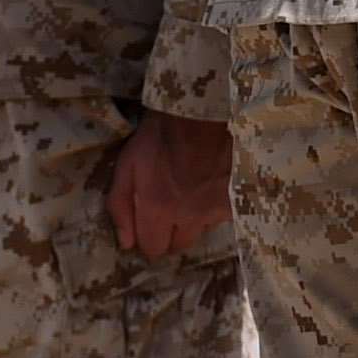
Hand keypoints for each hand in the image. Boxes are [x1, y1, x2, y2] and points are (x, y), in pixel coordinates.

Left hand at [105, 112, 236, 257]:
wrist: (205, 110)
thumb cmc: (161, 133)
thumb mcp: (127, 163)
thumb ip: (120, 205)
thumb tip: (125, 242)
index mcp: (158, 209)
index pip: (152, 248)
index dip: (148, 233)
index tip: (150, 217)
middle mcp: (189, 216)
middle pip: (179, 245)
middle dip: (172, 230)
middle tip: (172, 203)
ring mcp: (216, 209)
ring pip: (203, 231)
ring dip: (196, 218)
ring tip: (193, 190)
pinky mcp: (237, 199)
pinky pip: (223, 216)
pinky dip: (216, 205)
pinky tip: (210, 184)